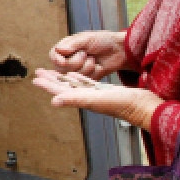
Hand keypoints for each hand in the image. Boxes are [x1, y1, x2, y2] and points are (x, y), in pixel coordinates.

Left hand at [31, 68, 161, 129]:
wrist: (145, 107)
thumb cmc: (123, 105)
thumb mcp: (97, 99)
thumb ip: (75, 99)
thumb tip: (53, 101)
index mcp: (83, 99)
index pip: (60, 90)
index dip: (47, 84)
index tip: (35, 78)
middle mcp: (88, 98)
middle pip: (64, 87)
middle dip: (51, 79)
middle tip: (39, 71)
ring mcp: (97, 94)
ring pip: (74, 85)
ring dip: (63, 78)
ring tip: (53, 72)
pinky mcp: (106, 91)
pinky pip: (88, 83)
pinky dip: (79, 78)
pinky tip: (75, 75)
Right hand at [48, 30, 128, 78]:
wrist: (119, 50)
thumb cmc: (102, 40)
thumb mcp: (86, 38)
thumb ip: (72, 44)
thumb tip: (58, 49)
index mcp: (65, 48)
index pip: (53, 56)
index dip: (57, 60)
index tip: (63, 61)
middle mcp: (68, 60)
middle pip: (61, 69)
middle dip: (76, 62)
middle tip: (85, 53)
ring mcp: (77, 71)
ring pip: (73, 76)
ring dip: (86, 67)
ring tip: (93, 60)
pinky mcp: (86, 79)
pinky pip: (84, 81)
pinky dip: (92, 73)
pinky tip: (97, 67)